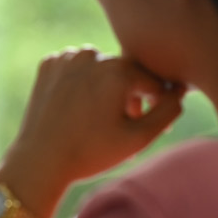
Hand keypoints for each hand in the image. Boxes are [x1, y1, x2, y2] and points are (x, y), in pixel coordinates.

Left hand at [0, 48, 183, 217]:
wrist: (38, 161)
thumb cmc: (90, 153)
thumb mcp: (139, 138)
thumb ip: (168, 111)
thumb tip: (179, 91)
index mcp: (118, 70)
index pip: (154, 82)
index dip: (157, 105)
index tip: (150, 126)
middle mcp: (92, 55)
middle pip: (126, 74)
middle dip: (130, 97)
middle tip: (125, 127)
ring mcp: (66, 58)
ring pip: (101, 69)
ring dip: (107, 88)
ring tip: (101, 119)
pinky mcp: (48, 65)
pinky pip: (76, 70)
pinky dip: (81, 84)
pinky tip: (77, 109)